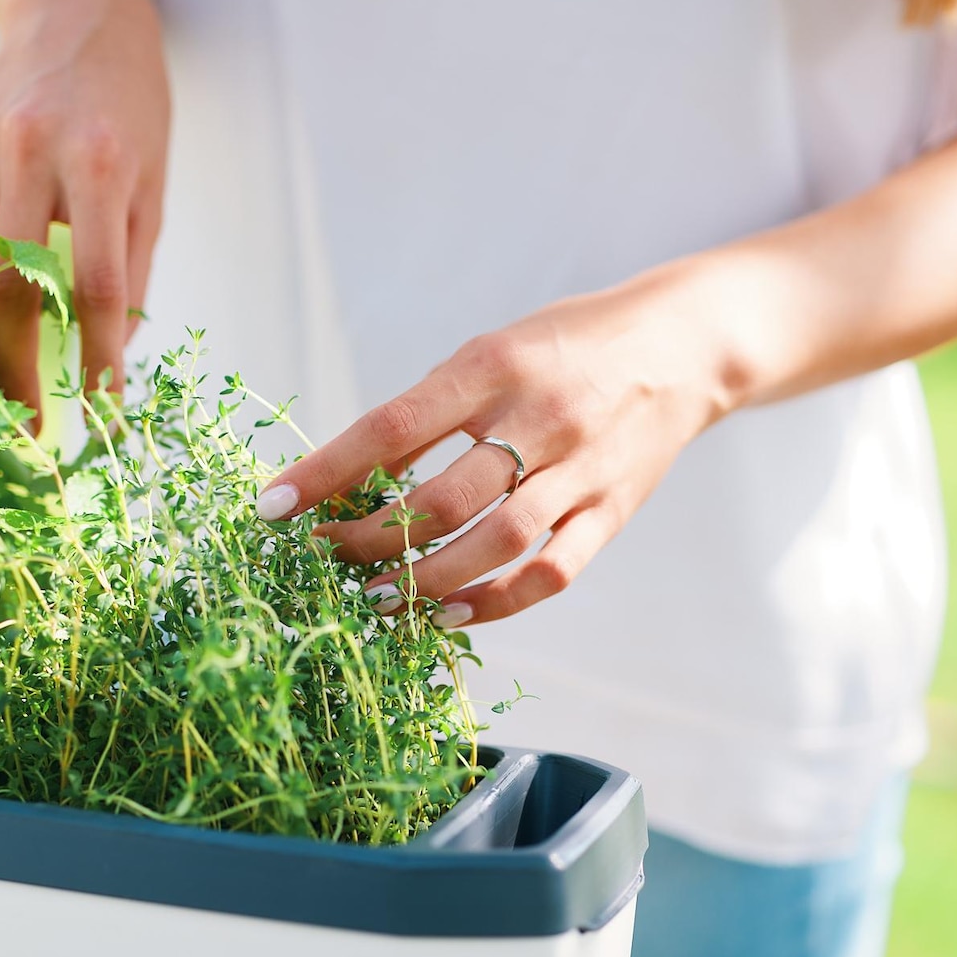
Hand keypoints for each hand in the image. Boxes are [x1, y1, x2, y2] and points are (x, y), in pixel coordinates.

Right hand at [0, 0, 169, 408]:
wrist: (83, 13)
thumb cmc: (129, 109)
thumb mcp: (152, 185)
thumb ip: (131, 267)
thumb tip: (110, 356)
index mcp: (96, 166)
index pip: (93, 286)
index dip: (98, 358)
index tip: (102, 412)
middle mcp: (26, 154)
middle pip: (12, 287)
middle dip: (17, 370)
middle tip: (25, 425)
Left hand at [257, 269, 741, 625]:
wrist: (683, 345)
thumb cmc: (566, 347)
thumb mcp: (492, 352)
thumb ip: (431, 411)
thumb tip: (350, 476)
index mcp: (494, 367)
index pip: (392, 429)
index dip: (326, 472)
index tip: (272, 506)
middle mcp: (540, 419)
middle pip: (440, 500)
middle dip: (368, 540)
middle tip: (324, 558)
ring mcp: (581, 471)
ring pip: (492, 545)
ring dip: (423, 580)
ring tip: (375, 596)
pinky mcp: (613, 512)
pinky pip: (550, 573)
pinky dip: (494, 602)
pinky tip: (448, 612)